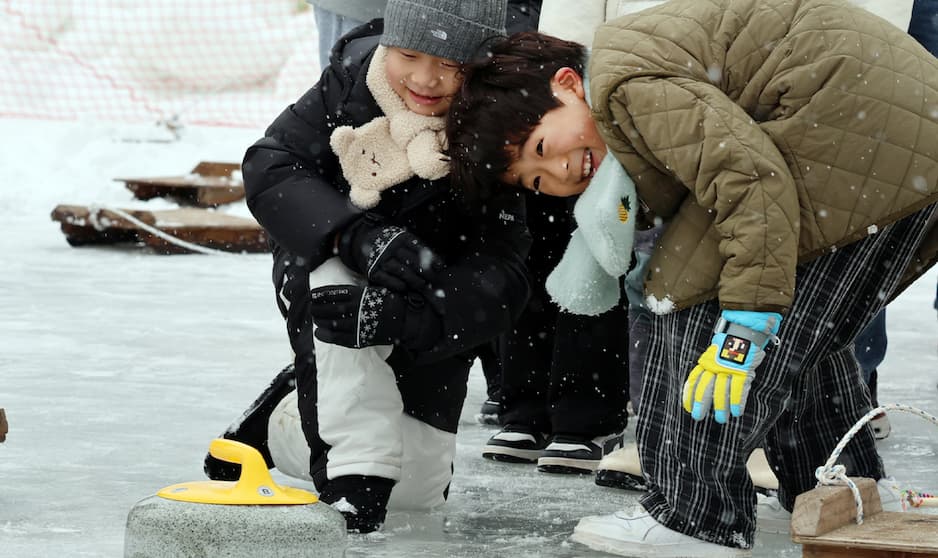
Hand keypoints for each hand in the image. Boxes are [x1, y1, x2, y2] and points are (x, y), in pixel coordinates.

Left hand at [309, 285, 440, 350]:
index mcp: (359, 294)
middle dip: (317, 308)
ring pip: (332, 323)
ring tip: (315, 319)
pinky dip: (326, 336)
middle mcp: (356, 308)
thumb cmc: (391, 301)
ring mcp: (357, 324)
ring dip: (320, 321)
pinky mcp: (360, 338)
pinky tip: (318, 333)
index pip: (334, 293)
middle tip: (311, 308)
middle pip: (329, 308)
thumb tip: (342, 290)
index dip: (320, 295)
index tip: (312, 295)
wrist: (406, 319)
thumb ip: (359, 290)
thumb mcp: (375, 289)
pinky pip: (339, 338)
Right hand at [338, 214, 443, 291]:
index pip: (419, 248)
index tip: (440, 267)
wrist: (364, 240)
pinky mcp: (372, 270)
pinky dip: (397, 284)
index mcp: (401, 238)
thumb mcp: (405, 240)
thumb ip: (420, 251)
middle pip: (412, 261)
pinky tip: (404, 288)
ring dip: (414, 280)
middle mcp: (391, 247)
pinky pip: (386, 279)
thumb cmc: (392, 244)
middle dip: (425, 272)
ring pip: (401, 271)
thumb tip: (439, 266)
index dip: (431, 259)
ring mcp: (381, 259)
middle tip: (433, 280)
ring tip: (422, 285)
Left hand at [682, 310, 781, 423]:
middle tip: (698, 417)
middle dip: (701, 404)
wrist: (744, 331)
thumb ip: (708, 367)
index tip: (687, 406)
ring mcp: (728, 370)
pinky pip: (738, 390)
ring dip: (720, 408)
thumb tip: (703, 384)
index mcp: (706, 362)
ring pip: (721, 392)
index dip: (690, 394)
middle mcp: (714, 367)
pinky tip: (736, 412)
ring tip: (721, 420)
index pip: (694, 380)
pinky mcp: (742, 372)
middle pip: (705, 389)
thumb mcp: (713, 354)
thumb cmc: (729, 344)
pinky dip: (737, 402)